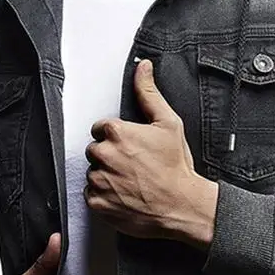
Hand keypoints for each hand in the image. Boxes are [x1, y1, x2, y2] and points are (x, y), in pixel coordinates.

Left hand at [83, 58, 217, 246]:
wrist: (182, 206)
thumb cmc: (176, 167)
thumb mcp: (169, 124)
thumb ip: (149, 93)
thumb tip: (142, 67)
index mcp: (116, 132)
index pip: (101, 129)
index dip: (117, 138)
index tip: (131, 148)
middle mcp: (103, 154)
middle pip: (96, 151)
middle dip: (110, 156)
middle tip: (133, 166)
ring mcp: (99, 180)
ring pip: (94, 173)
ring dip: (107, 176)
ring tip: (131, 182)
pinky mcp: (97, 202)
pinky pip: (92, 195)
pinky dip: (104, 197)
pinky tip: (124, 195)